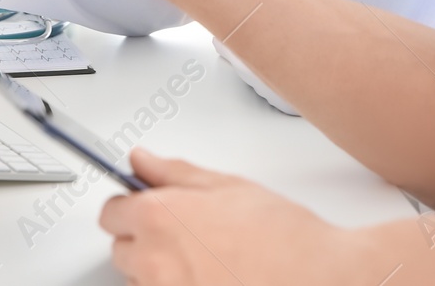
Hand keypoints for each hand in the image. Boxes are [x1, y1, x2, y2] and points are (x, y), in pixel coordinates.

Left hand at [100, 149, 378, 284]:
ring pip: (142, 282)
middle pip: (122, 250)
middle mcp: (154, 262)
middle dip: (145, 240)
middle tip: (188, 236)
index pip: (111, 212)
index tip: (144, 207)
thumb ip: (174, 172)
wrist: (323, 278)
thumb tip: (141, 161)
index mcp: (159, 217)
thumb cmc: (285, 237)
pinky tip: (213, 280)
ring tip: (209, 263)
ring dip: (162, 272)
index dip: (131, 207)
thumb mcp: (228, 186)